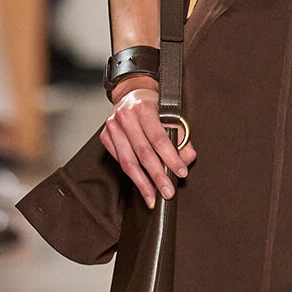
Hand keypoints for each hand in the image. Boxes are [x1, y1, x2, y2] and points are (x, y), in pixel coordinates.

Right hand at [99, 77, 195, 208]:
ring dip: (142, 183)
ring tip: (152, 198)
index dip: (171, 159)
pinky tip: (142, 185)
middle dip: (157, 176)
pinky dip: (132, 175)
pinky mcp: (105, 136)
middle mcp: (125, 117)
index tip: (180, 174)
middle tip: (167, 192)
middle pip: (143, 154)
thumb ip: (183, 138)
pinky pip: (120, 161)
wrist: (132, 93)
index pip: (159, 139)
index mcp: (144, 109)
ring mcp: (112, 127)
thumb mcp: (172, 116)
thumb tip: (186, 160)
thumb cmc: (155, 106)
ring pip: (128, 162)